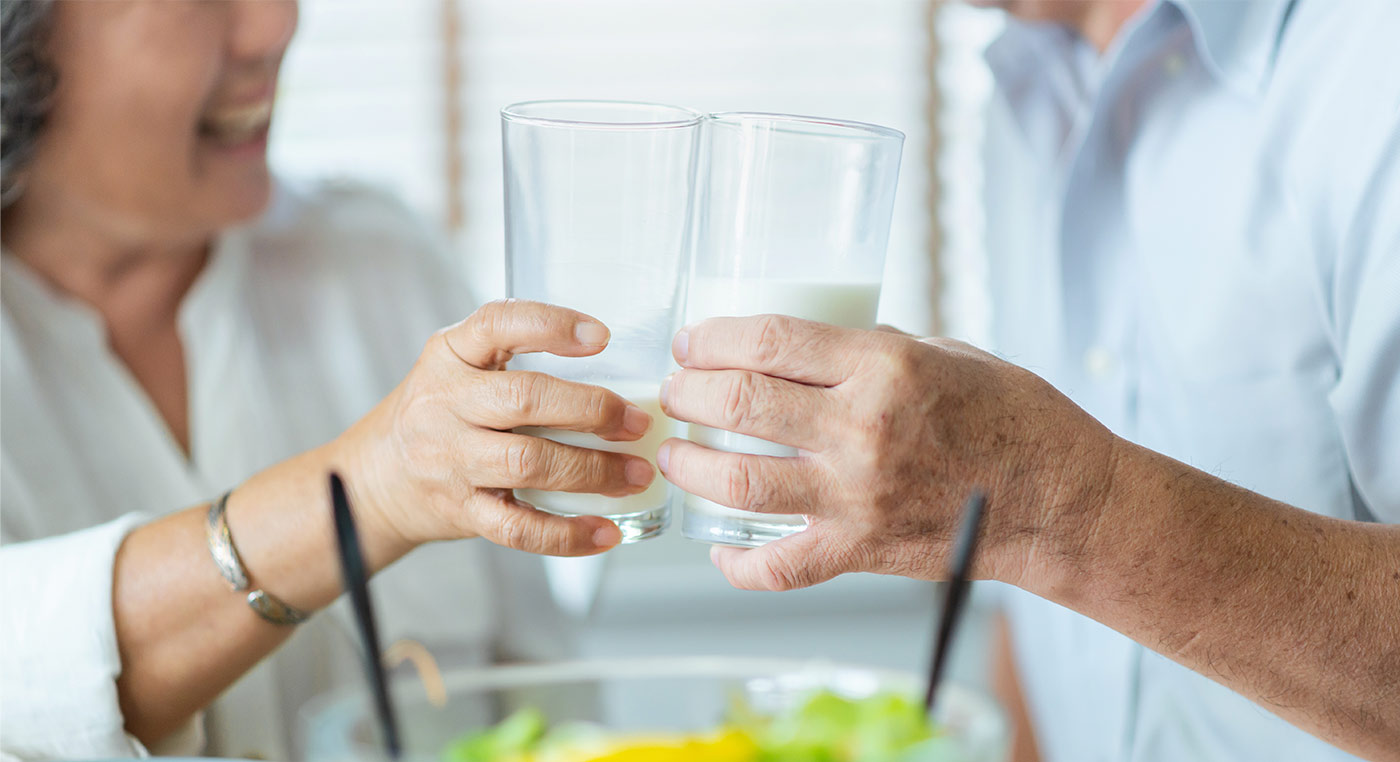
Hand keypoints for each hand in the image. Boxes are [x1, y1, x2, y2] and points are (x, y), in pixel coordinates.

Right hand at [333, 299, 654, 557]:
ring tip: (637, 473)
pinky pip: (519, 527)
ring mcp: (450, 461)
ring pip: (528, 464)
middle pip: (524, 400)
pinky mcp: (462, 511)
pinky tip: (605, 531)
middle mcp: (445, 404)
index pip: (497, 324)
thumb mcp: (457, 365)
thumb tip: (616, 365)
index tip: (603, 337)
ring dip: (593, 471)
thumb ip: (514, 355)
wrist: (374, 479)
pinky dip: (567, 534)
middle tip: (637, 421)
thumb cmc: (438, 413)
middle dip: (591, 410)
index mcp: (449, 355)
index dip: (551, 326)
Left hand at [657, 315, 1118, 590]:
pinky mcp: (861, 550)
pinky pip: (778, 567)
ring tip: (676, 453)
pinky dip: (737, 564)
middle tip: (676, 390)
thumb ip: (871, 349)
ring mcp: (857, 496)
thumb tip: (807, 351)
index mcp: (884, 367)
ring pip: (739, 481)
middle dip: (690, 391)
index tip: (692, 340)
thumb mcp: (943, 352)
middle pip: (740, 403)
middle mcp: (862, 430)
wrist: (1060, 500)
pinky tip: (717, 547)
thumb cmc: (1013, 418)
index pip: (770, 341)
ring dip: (691, 465)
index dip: (714, 337)